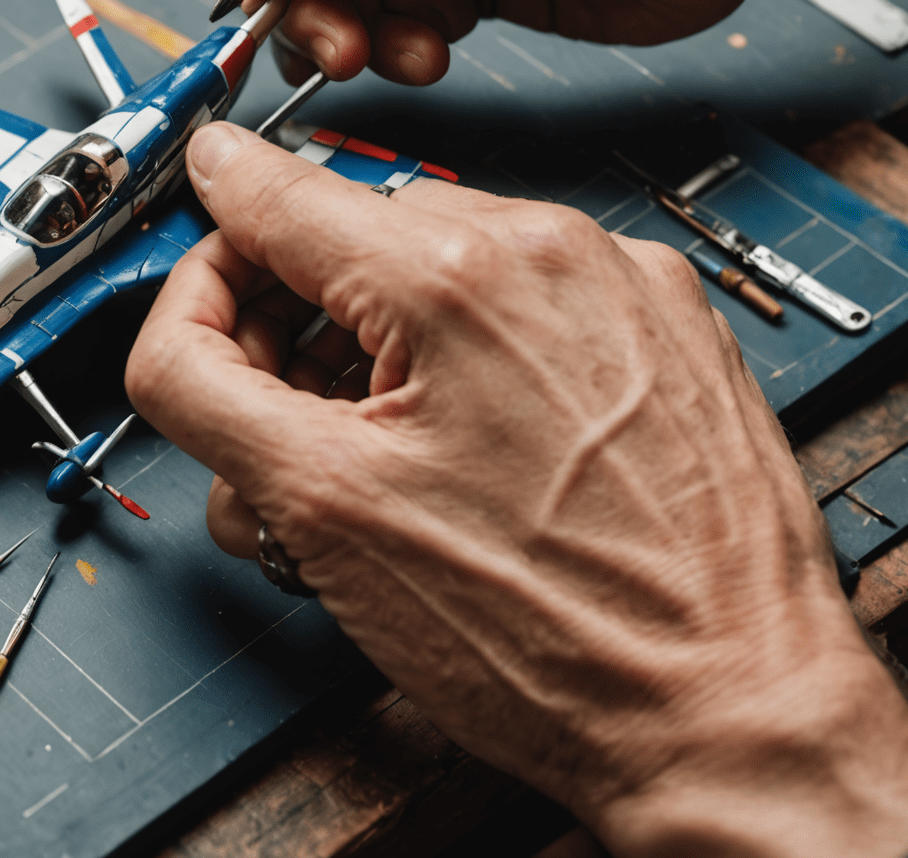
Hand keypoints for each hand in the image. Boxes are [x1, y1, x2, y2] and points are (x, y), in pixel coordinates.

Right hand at [126, 122, 907, 856]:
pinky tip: (480, 448)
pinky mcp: (669, 320)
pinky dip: (484, 349)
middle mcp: (551, 247)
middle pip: (359, 239)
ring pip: (448, 266)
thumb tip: (176, 313)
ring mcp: (623, 279)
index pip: (278, 195)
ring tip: (390, 464)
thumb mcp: (319, 511)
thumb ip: (203, 381)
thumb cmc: (550, 636)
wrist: (731, 711)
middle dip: (303, 323)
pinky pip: (534, 295)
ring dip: (391, 341)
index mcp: (454, 275)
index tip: (197, 234)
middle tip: (292, 432)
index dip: (212, 223)